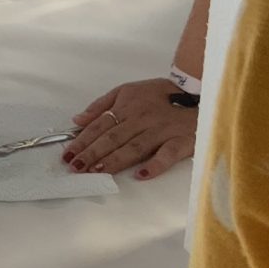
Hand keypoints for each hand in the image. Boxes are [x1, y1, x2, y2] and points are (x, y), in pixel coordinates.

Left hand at [65, 77, 198, 179]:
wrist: (199, 93)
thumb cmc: (161, 95)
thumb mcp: (128, 91)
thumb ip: (102, 105)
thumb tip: (77, 119)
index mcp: (127, 106)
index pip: (100, 125)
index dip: (83, 140)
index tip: (69, 154)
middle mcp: (141, 118)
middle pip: (113, 137)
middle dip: (92, 153)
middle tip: (76, 167)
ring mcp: (161, 131)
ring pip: (134, 147)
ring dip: (115, 160)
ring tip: (97, 171)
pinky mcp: (180, 142)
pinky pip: (166, 155)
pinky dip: (154, 166)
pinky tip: (141, 176)